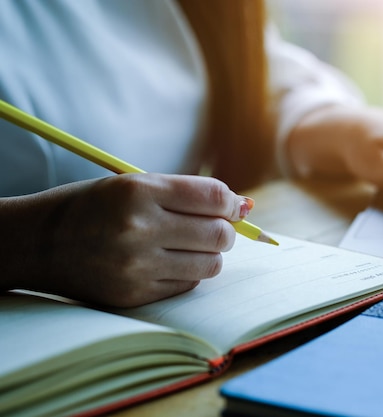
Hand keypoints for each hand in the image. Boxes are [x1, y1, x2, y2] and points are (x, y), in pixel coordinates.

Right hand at [0, 174, 252, 306]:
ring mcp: (136, 267)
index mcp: (139, 191)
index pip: (213, 197)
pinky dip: (188, 274)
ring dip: (210, 254)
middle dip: (227, 231)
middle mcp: (138, 229)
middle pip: (218, 235)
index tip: (231, 207)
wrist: (38, 242)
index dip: (230, 202)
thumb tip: (244, 206)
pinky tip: (167, 263)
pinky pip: (187, 286)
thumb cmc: (93, 207)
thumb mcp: (135, 184)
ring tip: (191, 246)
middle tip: (216, 228)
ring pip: (210, 265)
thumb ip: (188, 193)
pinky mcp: (133, 295)